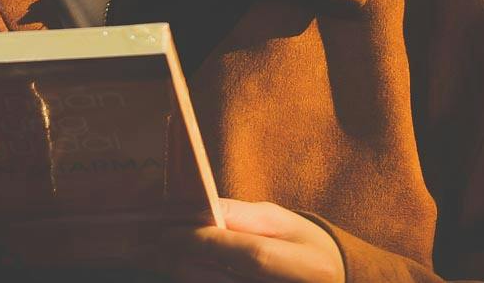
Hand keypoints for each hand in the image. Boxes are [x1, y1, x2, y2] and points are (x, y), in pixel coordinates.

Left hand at [160, 198, 345, 282]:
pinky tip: (182, 266)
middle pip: (225, 280)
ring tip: (163, 253)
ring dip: (185, 272)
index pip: (251, 255)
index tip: (172, 231)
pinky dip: (197, 279)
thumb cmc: (303, 248)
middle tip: (156, 242)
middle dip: (186, 259)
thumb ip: (243, 217)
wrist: (327, 282)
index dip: (209, 242)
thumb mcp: (283, 223)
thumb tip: (203, 208)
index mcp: (306, 267)